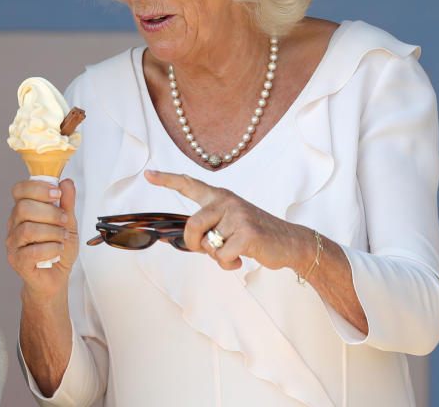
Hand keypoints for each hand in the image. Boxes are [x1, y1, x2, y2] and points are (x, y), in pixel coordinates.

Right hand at [5, 178, 77, 303]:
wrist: (57, 277)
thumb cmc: (59, 249)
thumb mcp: (68, 222)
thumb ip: (67, 203)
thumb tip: (66, 182)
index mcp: (24, 210)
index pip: (20, 190)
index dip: (38, 188)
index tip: (57, 194)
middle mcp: (14, 224)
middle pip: (24, 208)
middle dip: (50, 213)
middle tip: (64, 221)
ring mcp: (13, 243)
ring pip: (28, 229)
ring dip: (52, 232)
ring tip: (62, 238)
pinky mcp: (16, 260)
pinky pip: (31, 251)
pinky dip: (50, 249)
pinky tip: (57, 251)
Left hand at [145, 170, 310, 271]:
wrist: (291, 242)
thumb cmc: (256, 235)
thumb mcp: (232, 222)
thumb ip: (211, 225)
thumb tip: (191, 240)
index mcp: (220, 197)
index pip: (189, 184)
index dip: (167, 180)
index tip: (147, 174)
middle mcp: (227, 201)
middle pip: (192, 226)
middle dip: (195, 245)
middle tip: (208, 251)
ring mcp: (238, 216)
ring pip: (208, 245)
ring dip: (217, 257)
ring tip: (233, 253)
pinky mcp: (247, 233)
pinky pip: (222, 257)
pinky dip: (229, 265)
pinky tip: (242, 260)